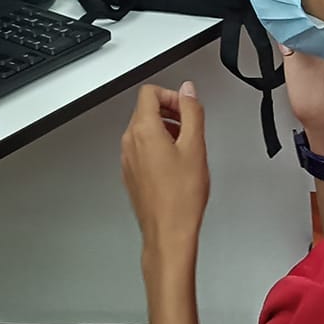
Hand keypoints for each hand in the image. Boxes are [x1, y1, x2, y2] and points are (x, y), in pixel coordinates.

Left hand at [122, 82, 209, 265]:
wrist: (168, 232)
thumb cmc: (181, 197)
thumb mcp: (195, 146)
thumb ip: (192, 111)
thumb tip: (188, 90)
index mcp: (143, 130)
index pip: (150, 92)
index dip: (172, 95)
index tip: (187, 108)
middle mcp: (130, 142)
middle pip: (146, 110)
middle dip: (171, 113)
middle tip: (191, 127)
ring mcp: (128, 158)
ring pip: (144, 130)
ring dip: (166, 130)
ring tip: (186, 148)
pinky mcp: (131, 173)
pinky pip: (142, 149)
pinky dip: (158, 148)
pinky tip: (176, 166)